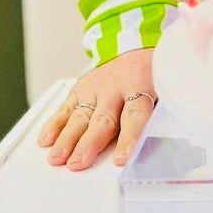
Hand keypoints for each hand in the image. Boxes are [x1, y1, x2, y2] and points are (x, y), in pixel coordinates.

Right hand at [37, 48, 155, 171]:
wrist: (136, 48)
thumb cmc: (153, 76)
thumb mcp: (165, 90)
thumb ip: (162, 115)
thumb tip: (167, 149)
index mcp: (142, 86)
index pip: (135, 116)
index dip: (128, 139)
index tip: (121, 160)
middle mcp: (115, 87)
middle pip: (102, 119)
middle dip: (88, 144)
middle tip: (78, 164)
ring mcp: (95, 87)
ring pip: (80, 116)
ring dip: (67, 139)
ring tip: (57, 159)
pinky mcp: (80, 89)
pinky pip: (66, 108)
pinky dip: (54, 124)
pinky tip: (45, 140)